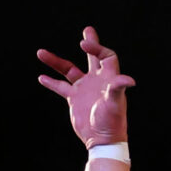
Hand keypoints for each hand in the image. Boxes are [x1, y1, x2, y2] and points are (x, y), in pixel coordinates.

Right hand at [35, 26, 136, 147]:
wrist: (101, 140)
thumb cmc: (112, 123)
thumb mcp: (114, 104)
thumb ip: (118, 89)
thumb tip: (129, 80)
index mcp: (110, 79)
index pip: (106, 57)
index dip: (96, 48)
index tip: (83, 45)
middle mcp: (97, 81)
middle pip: (93, 58)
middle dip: (90, 45)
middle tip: (88, 30)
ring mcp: (85, 89)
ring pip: (69, 70)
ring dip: (55, 62)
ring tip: (40, 52)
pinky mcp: (74, 98)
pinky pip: (60, 87)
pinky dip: (51, 82)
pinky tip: (42, 77)